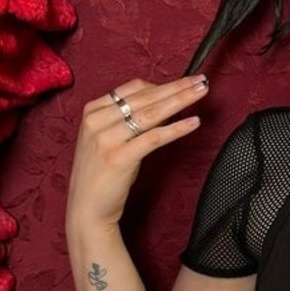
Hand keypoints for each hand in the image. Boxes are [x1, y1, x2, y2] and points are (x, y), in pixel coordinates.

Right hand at [66, 74, 209, 231]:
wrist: (87, 209)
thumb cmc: (103, 175)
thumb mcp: (110, 139)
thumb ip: (129, 120)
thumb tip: (164, 104)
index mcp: (92, 111)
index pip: (133, 89)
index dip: (162, 84)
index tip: (185, 82)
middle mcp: (97, 121)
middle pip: (145, 97)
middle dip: (177, 87)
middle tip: (201, 81)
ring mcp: (106, 139)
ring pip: (151, 113)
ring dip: (180, 100)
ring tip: (202, 93)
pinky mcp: (119, 157)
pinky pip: (154, 137)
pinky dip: (176, 128)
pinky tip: (193, 122)